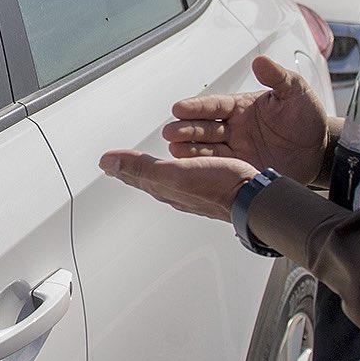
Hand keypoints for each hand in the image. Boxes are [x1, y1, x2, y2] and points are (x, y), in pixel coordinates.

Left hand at [97, 149, 256, 222]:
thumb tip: (107, 162)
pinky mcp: (211, 187)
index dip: (119, 166)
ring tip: (144, 166)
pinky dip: (177, 169)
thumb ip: (140, 167)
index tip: (106, 162)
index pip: (134, 176)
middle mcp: (177, 191)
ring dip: (153, 171)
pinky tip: (184, 169)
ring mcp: (194, 191)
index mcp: (164, 187)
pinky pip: (187, 176)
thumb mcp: (174, 173)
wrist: (252, 198)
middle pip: (147, 179)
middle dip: (132, 171)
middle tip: (119, 166)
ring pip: (167, 178)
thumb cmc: (218, 187)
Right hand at [160, 55, 328, 182]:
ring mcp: (236, 149)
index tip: (179, 108)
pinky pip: (220, 167)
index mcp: (242, 107)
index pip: (214, 106)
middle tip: (170, 132)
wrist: (320, 149)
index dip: (197, 108)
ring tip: (174, 149)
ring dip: (189, 149)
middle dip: (186, 129)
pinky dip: (204, 167)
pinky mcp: (241, 168)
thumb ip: (277, 77)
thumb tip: (260, 61)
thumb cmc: (307, 117)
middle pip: (204, 128)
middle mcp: (234, 127)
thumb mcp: (295, 92)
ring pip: (207, 148)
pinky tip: (189, 168)